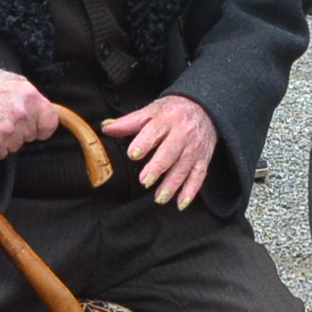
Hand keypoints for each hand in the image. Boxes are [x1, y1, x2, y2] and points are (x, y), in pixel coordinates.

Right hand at [0, 67, 58, 159]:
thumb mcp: (15, 82)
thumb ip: (32, 99)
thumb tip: (43, 113)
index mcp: (31, 97)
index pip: (50, 123)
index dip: (41, 127)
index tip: (35, 127)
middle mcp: (21, 114)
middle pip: (30, 136)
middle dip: (20, 131)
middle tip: (3, 118)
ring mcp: (7, 130)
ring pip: (15, 146)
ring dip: (6, 140)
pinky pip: (0, 154)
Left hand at [103, 94, 218, 207]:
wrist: (205, 108)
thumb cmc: (174, 110)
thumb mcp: (152, 110)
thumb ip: (129, 122)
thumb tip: (106, 127)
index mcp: (168, 118)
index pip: (155, 130)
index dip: (144, 142)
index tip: (133, 154)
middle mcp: (184, 132)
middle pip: (170, 152)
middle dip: (158, 167)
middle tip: (145, 181)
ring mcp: (195, 147)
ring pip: (184, 167)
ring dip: (172, 184)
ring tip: (159, 197)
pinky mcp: (204, 158)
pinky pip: (199, 176)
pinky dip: (191, 191)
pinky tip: (181, 203)